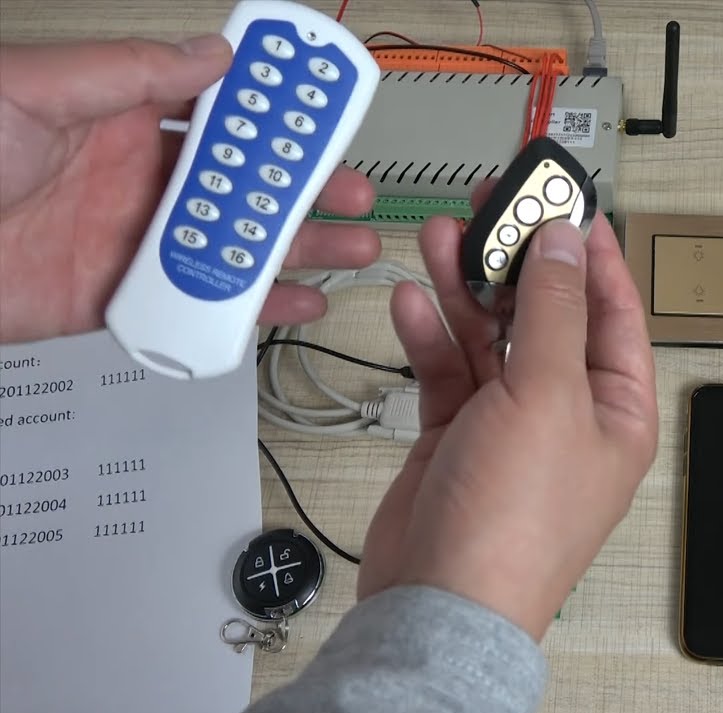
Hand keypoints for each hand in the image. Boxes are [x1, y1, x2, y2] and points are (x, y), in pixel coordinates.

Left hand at [0, 35, 378, 343]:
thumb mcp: (32, 90)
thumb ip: (128, 74)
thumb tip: (210, 56)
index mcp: (117, 117)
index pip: (217, 108)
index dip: (273, 109)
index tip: (324, 108)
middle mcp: (134, 178)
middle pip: (242, 183)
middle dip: (304, 185)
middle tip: (350, 190)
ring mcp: (133, 241)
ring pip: (237, 244)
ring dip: (297, 246)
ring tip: (348, 247)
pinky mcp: (123, 299)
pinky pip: (202, 303)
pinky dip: (254, 307)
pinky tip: (293, 302)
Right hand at [357, 183, 658, 640]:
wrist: (440, 599)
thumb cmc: (515, 523)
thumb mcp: (546, 395)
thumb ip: (551, 309)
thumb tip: (566, 243)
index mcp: (617, 407)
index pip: (612, 309)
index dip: (589, 250)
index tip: (563, 198)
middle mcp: (569, 411)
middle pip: (546, 313)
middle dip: (517, 260)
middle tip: (489, 206)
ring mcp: (512, 422)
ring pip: (491, 334)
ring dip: (465, 287)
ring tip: (438, 237)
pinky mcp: (458, 433)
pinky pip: (448, 369)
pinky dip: (431, 335)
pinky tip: (410, 301)